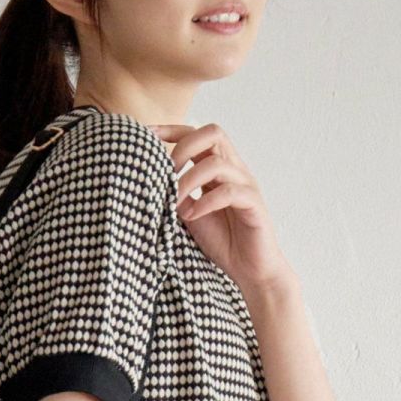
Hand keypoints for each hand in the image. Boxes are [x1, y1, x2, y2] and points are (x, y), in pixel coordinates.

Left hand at [152, 121, 299, 297]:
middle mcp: (234, 170)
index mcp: (219, 168)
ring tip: (174, 203)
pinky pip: (230, 192)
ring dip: (188, 180)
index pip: (198, 134)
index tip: (146, 135)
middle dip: (183, 148)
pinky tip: (191, 215)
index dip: (172, 130)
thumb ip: (176, 195)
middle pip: (213, 133)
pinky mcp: (254, 204)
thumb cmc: (222, 241)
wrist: (249, 270)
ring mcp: (246, 185)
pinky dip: (206, 202)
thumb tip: (151, 182)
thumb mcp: (190, 213)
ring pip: (217, 163)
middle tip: (166, 174)